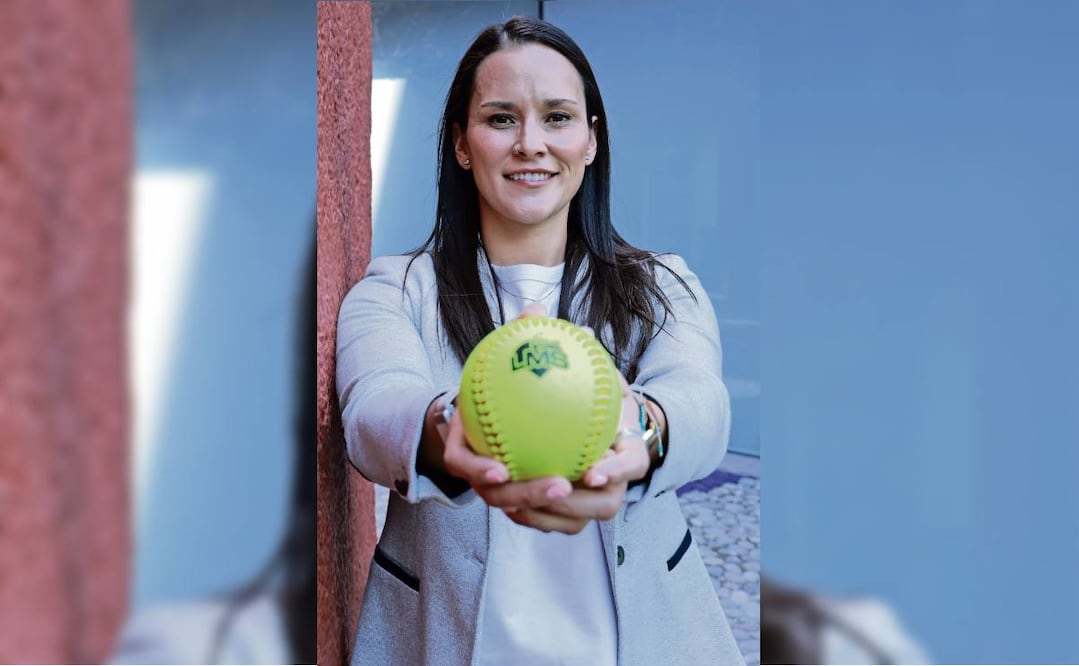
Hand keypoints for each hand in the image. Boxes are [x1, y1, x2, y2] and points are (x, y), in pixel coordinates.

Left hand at [500, 351, 651, 534]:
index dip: (615, 471)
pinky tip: (496, 491)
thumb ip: (565, 345)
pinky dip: (525, 513)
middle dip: (575, 504)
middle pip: (603, 506)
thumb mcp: (583, 368)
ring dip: (542, 513)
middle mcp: (614, 484)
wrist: (593, 427)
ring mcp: (591, 504)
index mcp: (630, 451)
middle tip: (551, 486)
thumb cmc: (587, 395)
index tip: (591, 472)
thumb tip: (536, 311)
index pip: (631, 465)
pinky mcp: (567, 515)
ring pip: (571, 523)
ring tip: (513, 496)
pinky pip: (546, 522)